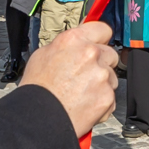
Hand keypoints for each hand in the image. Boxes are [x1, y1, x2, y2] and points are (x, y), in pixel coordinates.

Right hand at [24, 18, 121, 135]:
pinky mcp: (107, 97)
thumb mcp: (43, 55)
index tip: (99, 44)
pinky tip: (84, 106)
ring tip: (81, 94)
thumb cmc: (36, 89)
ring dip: (102, 84)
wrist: (38, 119)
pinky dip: (101, 103)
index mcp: (74, 40)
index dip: (100, 38)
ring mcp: (102, 76)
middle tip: (85, 75)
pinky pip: (110, 98)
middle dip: (101, 63)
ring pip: (111, 77)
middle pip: (110, 54)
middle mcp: (91, 54)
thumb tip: (75, 46)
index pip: (102, 29)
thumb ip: (65, 46)